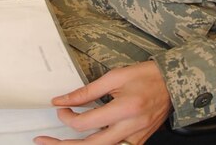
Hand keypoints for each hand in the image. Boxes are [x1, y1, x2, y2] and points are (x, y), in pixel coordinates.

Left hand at [33, 61, 172, 144]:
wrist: (172, 84)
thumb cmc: (146, 76)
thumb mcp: (115, 76)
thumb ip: (88, 91)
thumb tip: (65, 99)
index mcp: (124, 110)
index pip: (85, 122)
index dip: (67, 116)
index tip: (59, 108)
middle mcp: (129, 129)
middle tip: (43, 141)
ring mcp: (134, 140)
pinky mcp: (137, 143)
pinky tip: (83, 142)